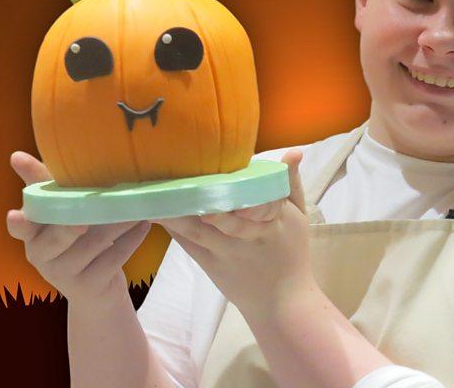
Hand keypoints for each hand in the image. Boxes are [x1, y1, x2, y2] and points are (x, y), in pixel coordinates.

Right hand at [6, 151, 150, 306]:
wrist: (95, 292)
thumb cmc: (76, 240)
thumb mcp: (59, 212)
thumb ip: (44, 185)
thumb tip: (16, 156)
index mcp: (32, 236)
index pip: (21, 228)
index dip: (19, 223)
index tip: (16, 215)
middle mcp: (41, 257)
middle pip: (58, 237)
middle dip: (74, 224)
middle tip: (88, 214)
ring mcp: (64, 275)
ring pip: (93, 243)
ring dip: (118, 222)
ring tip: (137, 205)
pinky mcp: (89, 287)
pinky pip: (113, 259)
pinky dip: (131, 240)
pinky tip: (144, 225)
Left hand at [157, 149, 315, 318]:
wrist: (280, 301)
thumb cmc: (290, 252)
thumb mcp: (298, 217)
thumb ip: (291, 184)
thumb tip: (294, 152)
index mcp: (275, 220)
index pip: (260, 199)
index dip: (241, 188)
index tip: (221, 168)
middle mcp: (249, 235)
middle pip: (223, 215)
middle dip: (201, 197)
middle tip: (176, 173)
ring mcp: (227, 252)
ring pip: (198, 229)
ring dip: (176, 212)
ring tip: (155, 193)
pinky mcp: (211, 265)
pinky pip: (188, 244)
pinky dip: (173, 228)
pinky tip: (155, 211)